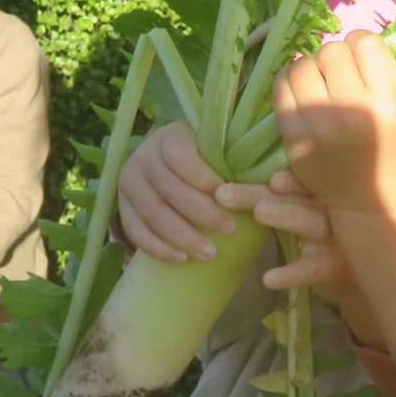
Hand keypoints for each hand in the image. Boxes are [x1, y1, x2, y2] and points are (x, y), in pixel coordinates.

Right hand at [118, 122, 236, 261]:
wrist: (167, 164)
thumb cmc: (205, 159)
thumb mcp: (217, 148)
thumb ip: (236, 159)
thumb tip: (272, 182)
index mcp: (169, 138)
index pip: (182, 157)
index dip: (204, 178)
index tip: (230, 197)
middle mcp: (143, 157)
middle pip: (169, 189)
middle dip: (201, 213)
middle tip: (229, 229)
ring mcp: (130, 183)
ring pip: (153, 213)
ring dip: (183, 236)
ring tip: (210, 253)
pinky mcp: (122, 207)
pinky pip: (136, 231)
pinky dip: (159, 248)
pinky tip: (182, 258)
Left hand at [216, 169, 355, 297]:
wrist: (364, 267)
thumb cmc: (331, 227)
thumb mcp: (317, 204)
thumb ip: (292, 189)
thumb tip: (249, 170)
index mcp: (324, 189)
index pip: (306, 178)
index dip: (293, 178)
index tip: (273, 180)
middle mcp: (333, 208)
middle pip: (299, 198)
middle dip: (264, 195)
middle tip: (224, 193)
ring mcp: (334, 238)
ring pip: (309, 224)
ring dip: (284, 217)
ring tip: (259, 213)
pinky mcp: (330, 267)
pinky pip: (308, 270)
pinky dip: (289, 274)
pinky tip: (269, 279)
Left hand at [273, 31, 395, 216]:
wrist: (373, 202)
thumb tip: (374, 45)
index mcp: (388, 100)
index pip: (364, 42)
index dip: (361, 45)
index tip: (361, 59)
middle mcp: (353, 108)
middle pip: (332, 51)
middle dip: (336, 58)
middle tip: (339, 74)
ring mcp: (319, 123)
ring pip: (303, 65)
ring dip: (311, 68)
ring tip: (319, 81)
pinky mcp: (295, 135)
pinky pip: (282, 88)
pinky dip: (289, 81)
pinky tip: (301, 89)